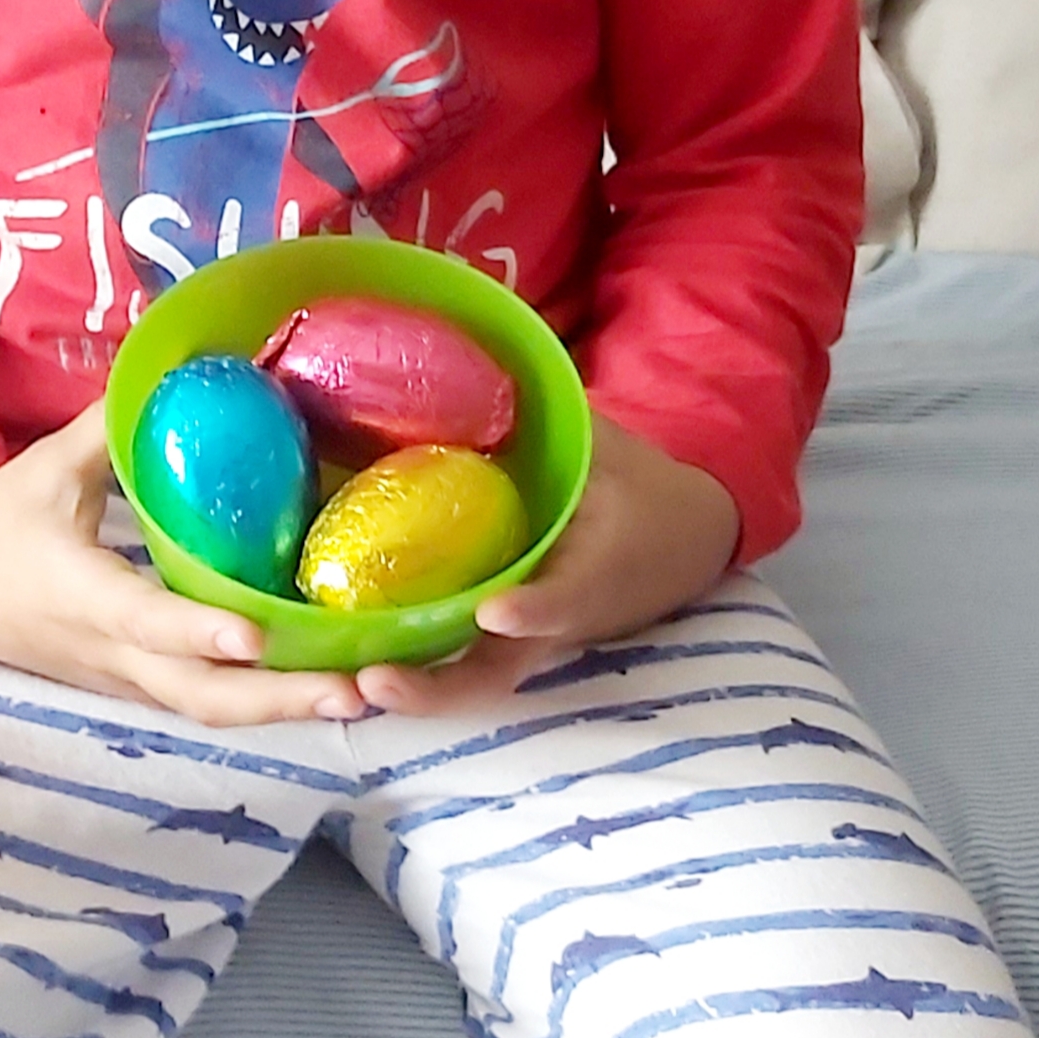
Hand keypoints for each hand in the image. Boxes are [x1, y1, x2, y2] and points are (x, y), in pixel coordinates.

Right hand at [0, 403, 368, 727]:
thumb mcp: (46, 465)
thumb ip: (114, 425)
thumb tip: (183, 367)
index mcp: (76, 591)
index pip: (142, 620)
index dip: (197, 633)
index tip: (256, 638)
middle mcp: (105, 650)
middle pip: (197, 695)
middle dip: (278, 700)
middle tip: (355, 689)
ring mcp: (122, 679)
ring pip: (206, 710)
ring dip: (282, 710)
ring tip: (360, 694)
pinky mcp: (135, 686)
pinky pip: (202, 703)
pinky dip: (261, 702)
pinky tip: (320, 684)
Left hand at [352, 411, 741, 714]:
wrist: (688, 539)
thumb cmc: (642, 485)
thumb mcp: (608, 443)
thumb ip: (548, 414)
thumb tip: (480, 344)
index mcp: (599, 569)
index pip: (568, 599)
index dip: (535, 610)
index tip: (495, 611)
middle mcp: (563, 620)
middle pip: (501, 673)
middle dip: (439, 687)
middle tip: (375, 680)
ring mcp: (536, 642)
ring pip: (477, 684)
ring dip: (418, 694)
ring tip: (350, 687)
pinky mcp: (516, 646)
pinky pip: (466, 669)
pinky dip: (417, 675)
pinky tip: (353, 668)